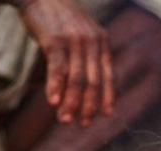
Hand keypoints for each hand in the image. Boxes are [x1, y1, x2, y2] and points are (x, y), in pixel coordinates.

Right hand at [16, 0, 113, 124]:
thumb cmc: (59, 17)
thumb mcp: (81, 32)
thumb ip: (88, 54)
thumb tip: (87, 83)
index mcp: (101, 41)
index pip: (107, 74)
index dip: (107, 96)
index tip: (105, 115)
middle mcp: (91, 41)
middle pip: (93, 81)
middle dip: (88, 106)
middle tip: (82, 124)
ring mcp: (74, 40)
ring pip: (76, 79)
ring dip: (71, 102)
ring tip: (65, 119)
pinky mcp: (54, 39)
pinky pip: (58, 68)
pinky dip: (56, 87)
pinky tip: (53, 102)